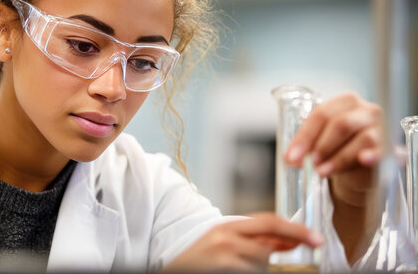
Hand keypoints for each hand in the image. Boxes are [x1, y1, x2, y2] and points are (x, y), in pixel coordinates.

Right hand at [162, 213, 322, 271]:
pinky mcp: (225, 266)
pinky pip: (253, 270)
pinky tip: (236, 269)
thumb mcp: (226, 245)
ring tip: (240, 267)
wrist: (173, 272)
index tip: (314, 236)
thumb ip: (256, 241)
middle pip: (269, 238)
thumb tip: (289, 241)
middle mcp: (226, 236)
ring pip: (263, 260)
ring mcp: (225, 253)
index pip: (268, 220)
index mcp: (227, 226)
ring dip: (263, 267)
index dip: (294, 228)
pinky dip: (252, 270)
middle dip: (293, 240)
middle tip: (313, 244)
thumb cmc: (199, 264)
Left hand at [284, 92, 382, 205]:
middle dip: (318, 145)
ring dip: (337, 157)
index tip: (291, 156)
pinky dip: (369, 155)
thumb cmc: (337, 148)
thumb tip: (290, 157)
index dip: (304, 136)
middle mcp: (365, 111)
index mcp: (345, 102)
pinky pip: (379, 150)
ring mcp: (380, 128)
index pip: (321, 114)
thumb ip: (306, 143)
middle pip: (339, 124)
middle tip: (304, 163)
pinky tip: (362, 160)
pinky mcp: (389, 149)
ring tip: (321, 171)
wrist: (359, 169)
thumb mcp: (319, 141)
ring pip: (360, 138)